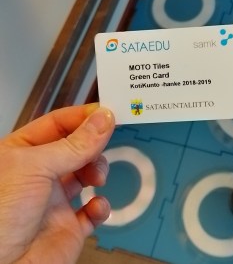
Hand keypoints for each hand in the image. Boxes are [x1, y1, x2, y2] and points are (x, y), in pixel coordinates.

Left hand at [0, 104, 114, 263]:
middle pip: (77, 147)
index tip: (107, 112)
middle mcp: (37, 174)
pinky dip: (101, 206)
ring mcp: (53, 200)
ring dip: (98, 170)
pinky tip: (96, 205)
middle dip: (94, 144)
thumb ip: (75, 143)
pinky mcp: (68, 226)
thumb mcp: (36, 167)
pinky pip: (93, 210)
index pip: (57, 123)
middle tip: (107, 141)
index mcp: (21, 154)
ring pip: (87, 173)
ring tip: (97, 177)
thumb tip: (103, 119)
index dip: (83, 116)